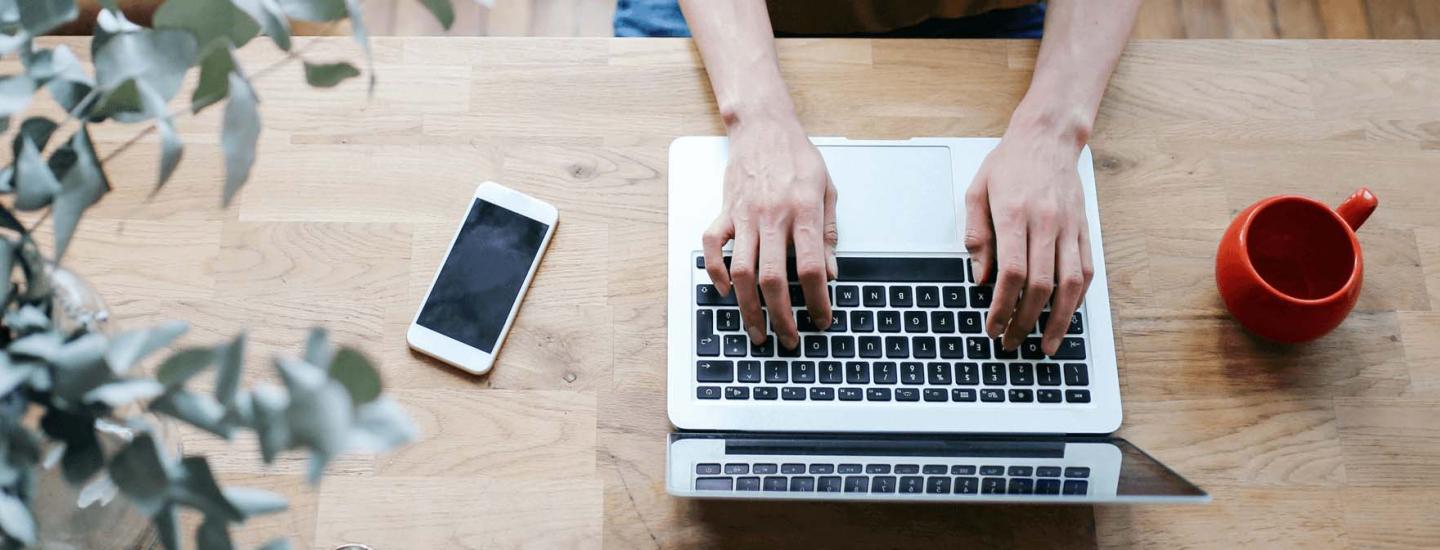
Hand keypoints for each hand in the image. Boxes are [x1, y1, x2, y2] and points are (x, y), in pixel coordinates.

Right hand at [702, 115, 837, 349]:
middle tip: (788, 339)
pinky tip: (726, 290)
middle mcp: (772, 216)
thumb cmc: (797, 156)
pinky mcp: (724, 211)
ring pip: (742, 271)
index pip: (810, 267)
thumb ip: (827, 233)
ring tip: (757, 331)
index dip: (817, 299)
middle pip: (772, 278)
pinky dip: (716, 272)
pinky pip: (712, 247)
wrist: (763, 126)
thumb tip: (831, 273)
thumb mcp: (827, 190)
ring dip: (748, 307)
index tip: (822, 319)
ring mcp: (744, 215)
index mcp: (803, 211)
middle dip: (781, 316)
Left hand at [964, 127, 1093, 355]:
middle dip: (1025, 321)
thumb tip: (980, 278)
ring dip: (1059, 320)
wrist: (1048, 136)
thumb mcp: (977, 192)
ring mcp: (1069, 227)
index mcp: (1015, 214)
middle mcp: (1046, 223)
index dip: (1002, 306)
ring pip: (1071, 284)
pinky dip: (1077, 298)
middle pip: (1041, 285)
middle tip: (1011, 342)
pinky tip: (1066, 315)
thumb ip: (976, 235)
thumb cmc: (1010, 163)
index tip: (993, 326)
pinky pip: (1087, 270)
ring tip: (1048, 344)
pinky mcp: (1084, 229)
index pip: (1011, 272)